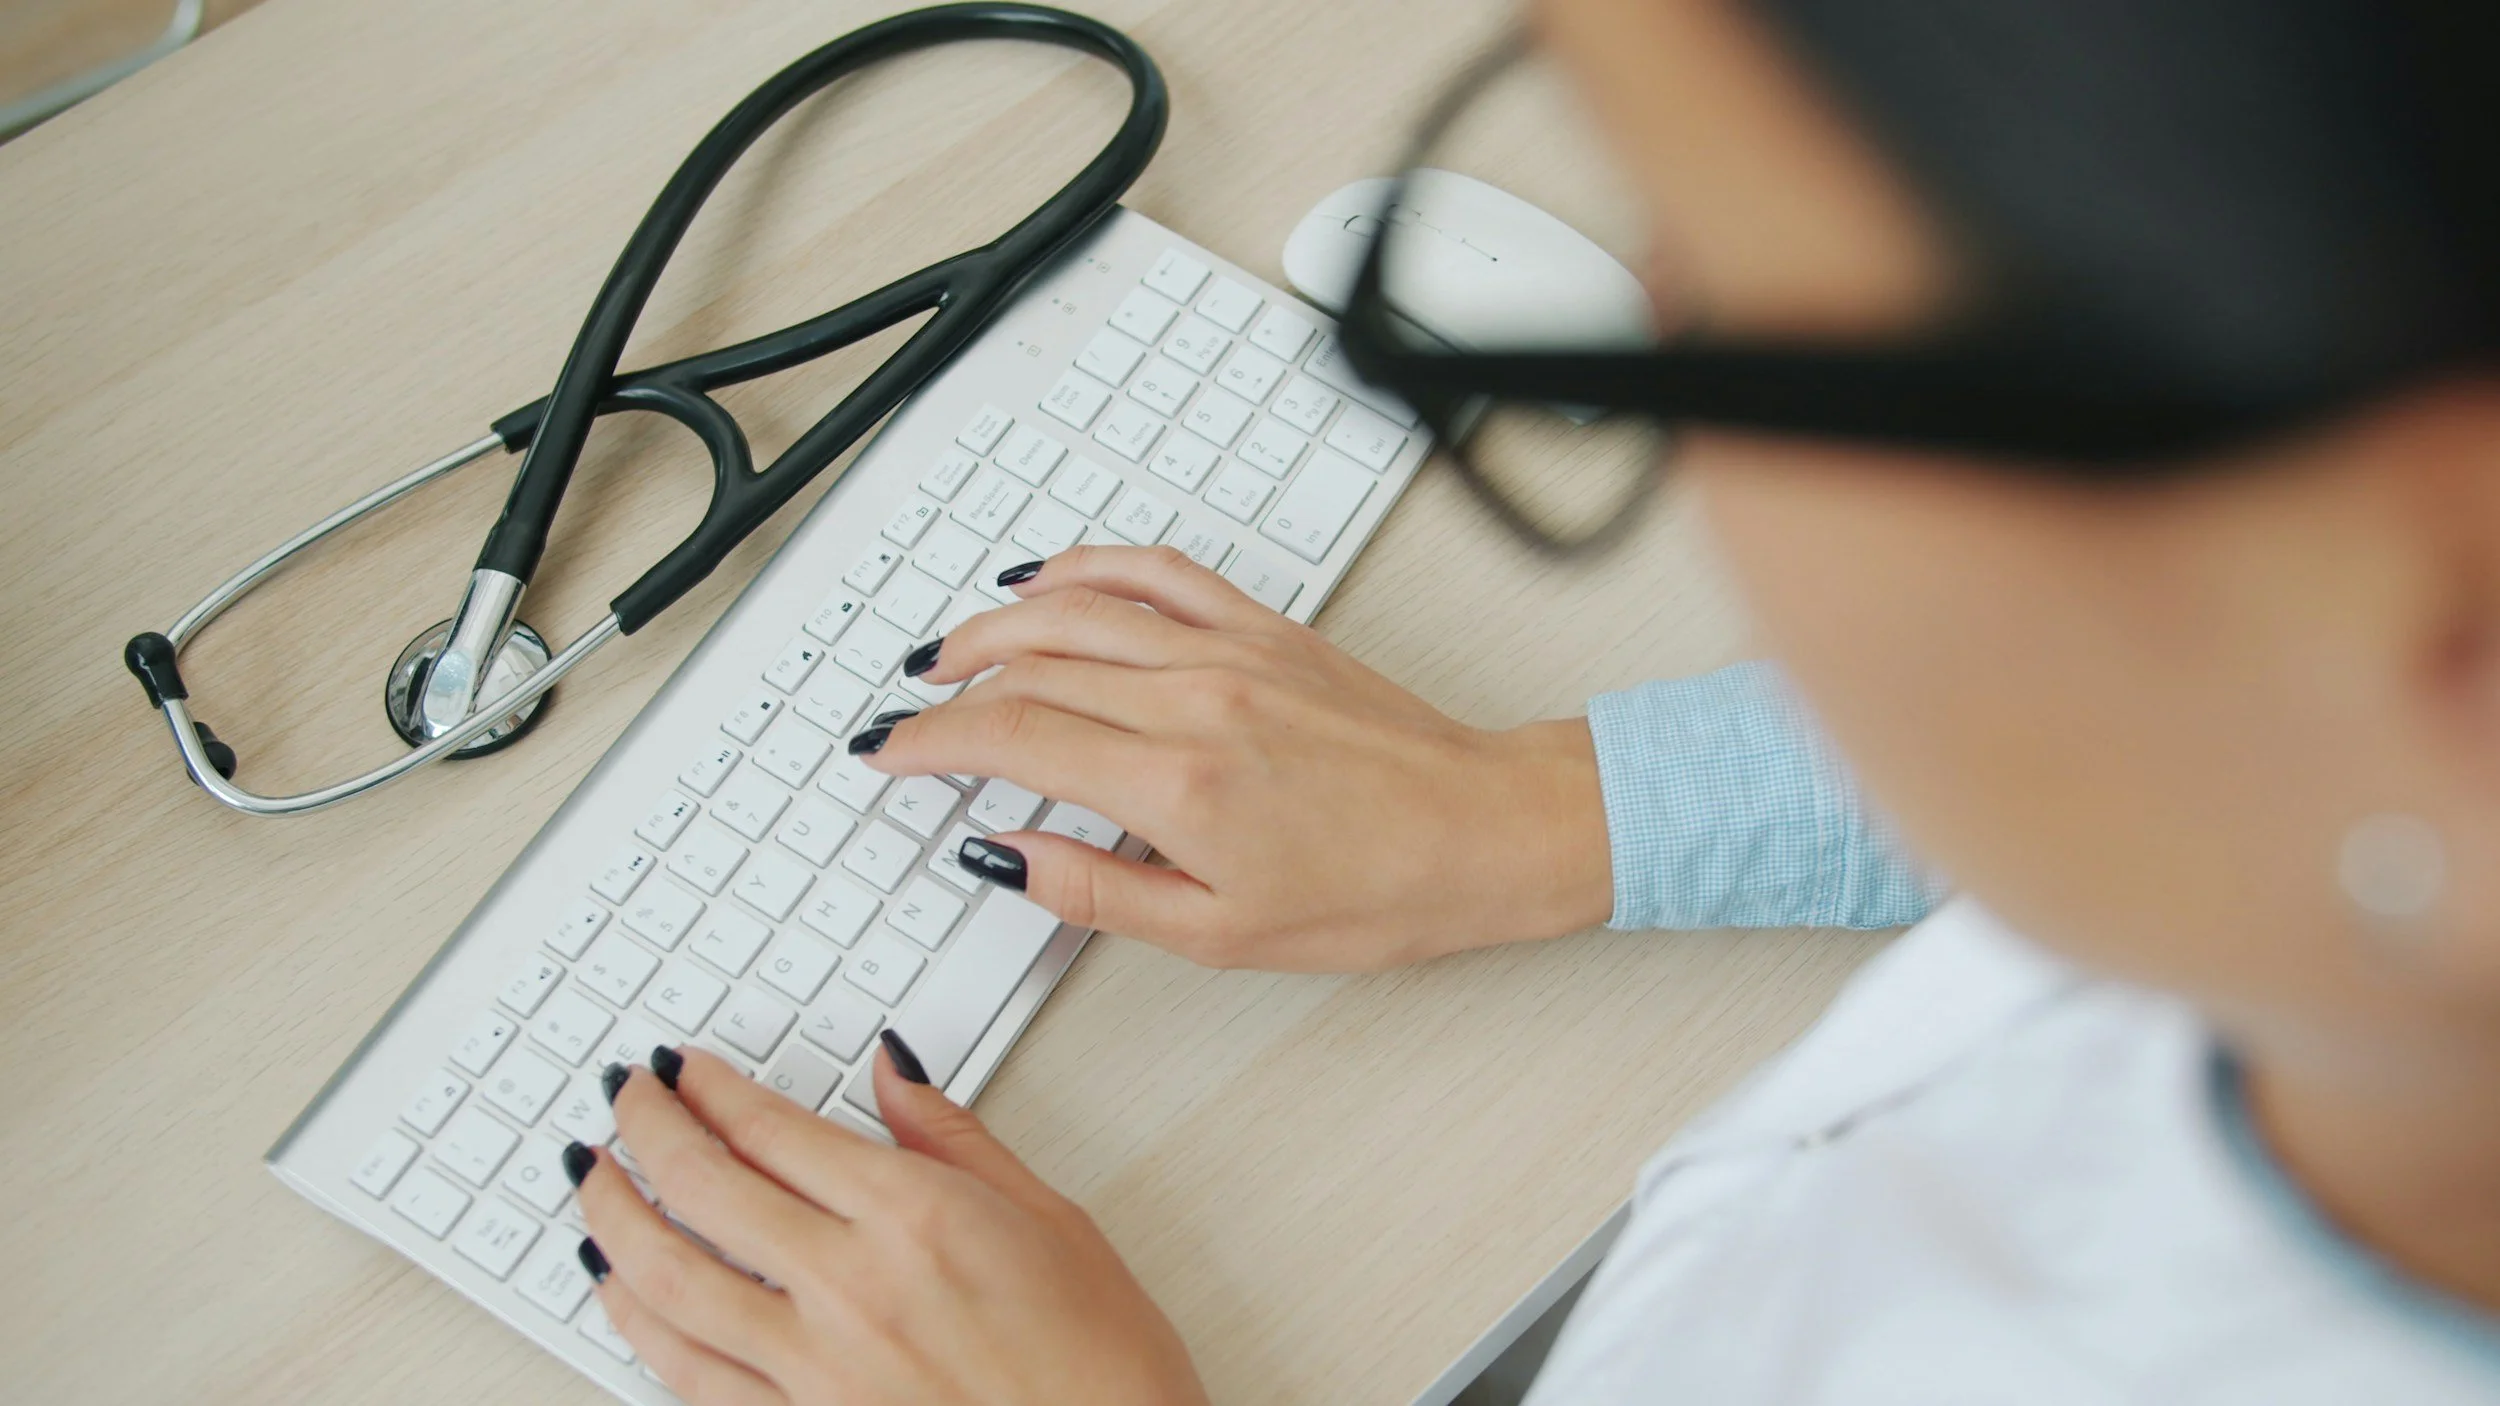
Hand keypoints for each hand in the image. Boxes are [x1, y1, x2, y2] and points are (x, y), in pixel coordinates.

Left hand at [574, 1043, 1207, 1405]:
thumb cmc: (1102, 1364)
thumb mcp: (1049, 1217)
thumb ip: (952, 1138)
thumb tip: (889, 1074)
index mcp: (915, 1217)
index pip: (772, 1128)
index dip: (711, 1088)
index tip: (687, 1069)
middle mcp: (850, 1287)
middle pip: (703, 1187)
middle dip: (645, 1128)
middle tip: (626, 1097)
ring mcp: (815, 1369)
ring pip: (669, 1280)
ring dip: (612, 1218)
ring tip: (592, 1179)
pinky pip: (686, 1374)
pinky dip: (635, 1324)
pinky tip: (616, 1291)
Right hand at [860, 545, 1612, 969]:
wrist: (1483, 830)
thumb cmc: (1378, 889)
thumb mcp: (1219, 933)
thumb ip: (1095, 891)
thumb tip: (1004, 857)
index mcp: (1176, 781)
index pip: (1012, 736)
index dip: (931, 744)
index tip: (891, 755)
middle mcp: (1195, 697)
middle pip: (1029, 666)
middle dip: (948, 687)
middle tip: (906, 715)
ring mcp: (1231, 650)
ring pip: (1078, 607)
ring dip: (996, 623)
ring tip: (950, 651)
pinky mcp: (1266, 627)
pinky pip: (1157, 573)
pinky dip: (1089, 566)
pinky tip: (1049, 580)